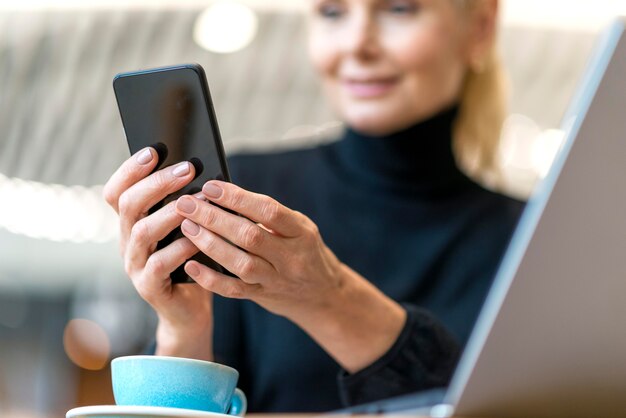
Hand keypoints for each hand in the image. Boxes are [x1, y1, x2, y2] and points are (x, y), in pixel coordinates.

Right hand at [103, 147, 213, 360]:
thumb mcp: (186, 229)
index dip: (130, 170)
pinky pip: (160, 264)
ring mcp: (135, 265)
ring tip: (198, 200)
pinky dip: (181, 248)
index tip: (154, 151)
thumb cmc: (193, 261)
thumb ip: (185, 205)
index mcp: (133, 224)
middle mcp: (127, 242)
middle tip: (188, 169)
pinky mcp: (149, 287)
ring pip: (143, 232)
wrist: (190, 311)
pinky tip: (200, 239)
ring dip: (171, 212)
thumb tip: (201, 169)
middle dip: (158, 183)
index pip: (117, 191)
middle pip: (129, 205)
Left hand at [175, 180, 405, 371]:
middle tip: (187, 204)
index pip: (269, 211)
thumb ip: (269, 216)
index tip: (210, 187)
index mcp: (301, 232)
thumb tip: (224, 196)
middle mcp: (292, 257)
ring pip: (241, 264)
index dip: (238, 198)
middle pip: (250, 236)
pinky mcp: (263, 296)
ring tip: (187, 227)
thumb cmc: (304, 250)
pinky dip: (210, 279)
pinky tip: (190, 265)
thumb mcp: (299, 228)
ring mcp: (277, 280)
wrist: (323, 294)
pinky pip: (233, 290)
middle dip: (214, 218)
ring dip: (210, 244)